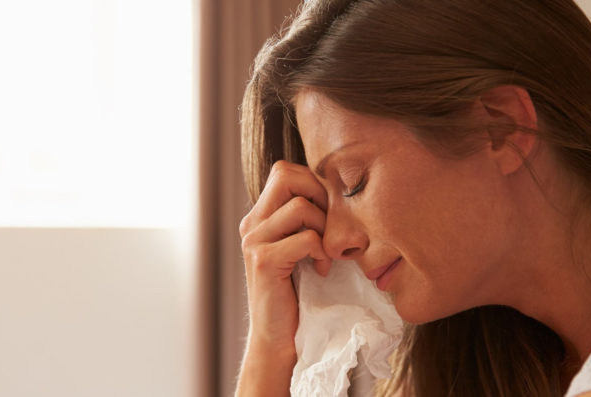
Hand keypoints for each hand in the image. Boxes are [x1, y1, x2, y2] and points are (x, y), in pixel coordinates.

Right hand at [239, 160, 330, 352]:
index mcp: (260, 216)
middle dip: (318, 195)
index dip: (312, 182)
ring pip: (300, 206)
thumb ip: (306, 220)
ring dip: (324, 228)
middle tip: (329, 226)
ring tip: (325, 253)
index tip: (327, 213)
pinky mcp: (264, 261)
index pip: (284, 171)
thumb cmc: (297, 292)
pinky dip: (321, 252)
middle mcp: (252, 223)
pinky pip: (306, 238)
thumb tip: (338, 193)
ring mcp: (254, 241)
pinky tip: (320, 270)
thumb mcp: (301, 248)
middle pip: (286, 175)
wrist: (278, 337)